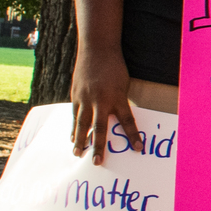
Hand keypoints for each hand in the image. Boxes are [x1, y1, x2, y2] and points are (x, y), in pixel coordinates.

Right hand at [69, 43, 141, 164]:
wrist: (97, 49)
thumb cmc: (115, 67)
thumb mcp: (123, 85)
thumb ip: (119, 102)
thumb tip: (115, 120)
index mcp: (118, 97)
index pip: (128, 121)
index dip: (133, 136)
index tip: (138, 149)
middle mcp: (101, 100)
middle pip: (99, 127)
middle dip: (98, 146)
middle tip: (97, 162)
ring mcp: (85, 98)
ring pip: (82, 123)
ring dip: (80, 140)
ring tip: (78, 153)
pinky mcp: (75, 94)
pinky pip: (74, 114)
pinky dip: (73, 126)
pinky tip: (72, 137)